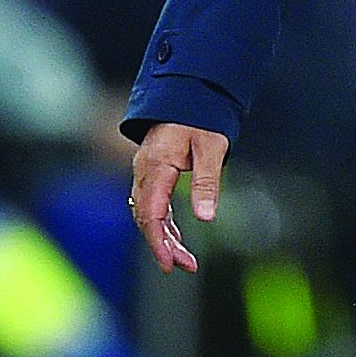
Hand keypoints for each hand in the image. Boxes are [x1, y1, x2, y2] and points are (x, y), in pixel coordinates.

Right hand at [131, 122, 227, 273]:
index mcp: (155, 166)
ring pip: (149, 214)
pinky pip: (153, 204)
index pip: (151, 214)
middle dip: (164, 246)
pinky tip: (175, 238)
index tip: (170, 264)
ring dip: (164, 237)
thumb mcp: (211, 146)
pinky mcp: (152, 172)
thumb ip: (206, 181)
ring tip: (185, 259)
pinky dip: (163, 223)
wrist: (188, 90)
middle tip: (187, 266)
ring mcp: (146, 172)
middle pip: (147, 218)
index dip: (158, 242)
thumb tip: (206, 217)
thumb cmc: (200, 115)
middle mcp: (144, 171)